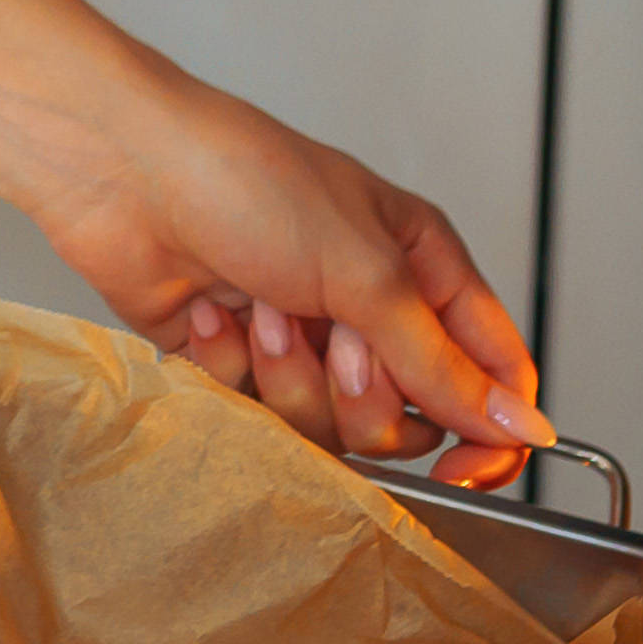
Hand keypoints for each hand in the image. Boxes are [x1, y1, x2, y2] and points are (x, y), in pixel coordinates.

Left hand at [29, 70, 552, 491]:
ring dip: (288, 376)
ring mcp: (304, 338)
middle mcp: (370, 308)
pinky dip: (231, 367)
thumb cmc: (246, 180)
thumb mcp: (367, 273)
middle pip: (406, 417)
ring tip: (259, 311)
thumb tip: (518, 424)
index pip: (493, 373)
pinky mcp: (239, 363)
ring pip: (327, 424)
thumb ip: (443, 363)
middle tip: (335, 342)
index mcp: (423, 269)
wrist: (124, 172)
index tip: (466, 471)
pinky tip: (211, 314)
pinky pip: (258, 412)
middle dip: (363, 395)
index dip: (489, 432)